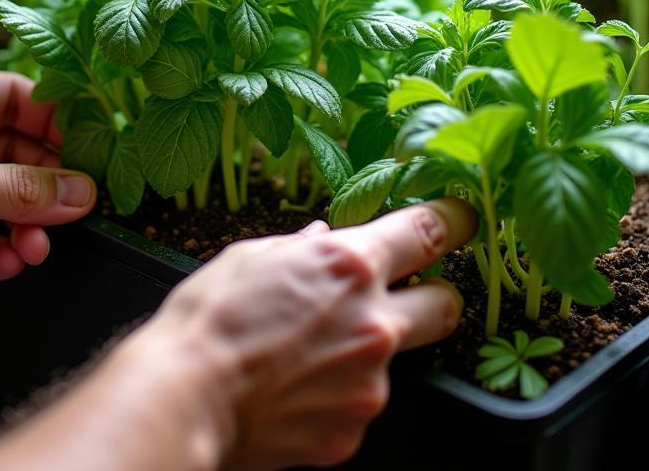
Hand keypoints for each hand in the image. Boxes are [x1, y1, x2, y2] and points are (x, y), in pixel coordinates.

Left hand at [0, 72, 96, 339]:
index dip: (54, 117)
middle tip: (82, 200)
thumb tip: (80, 191)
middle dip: (49, 179)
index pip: (14, 98)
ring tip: (39, 241)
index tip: (89, 142)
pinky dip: (5, 253)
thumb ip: (19, 188)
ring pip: (7, 203)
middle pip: (19, 153)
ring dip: (30, 222)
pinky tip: (15, 259)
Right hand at [141, 198, 474, 469]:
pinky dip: (333, 397)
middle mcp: (374, 323)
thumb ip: (301, 246)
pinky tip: (291, 389)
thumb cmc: (210, 316)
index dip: (453, 220)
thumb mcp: (252, 256)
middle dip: (435, 297)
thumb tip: (321, 237)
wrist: (186, 395)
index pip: (428, 233)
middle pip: (444, 305)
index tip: (462, 218)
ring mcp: (369, 383)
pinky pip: (356, 406)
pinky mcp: (353, 431)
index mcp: (350, 265)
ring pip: (388, 361)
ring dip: (360, 354)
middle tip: (405, 297)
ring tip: (301, 356)